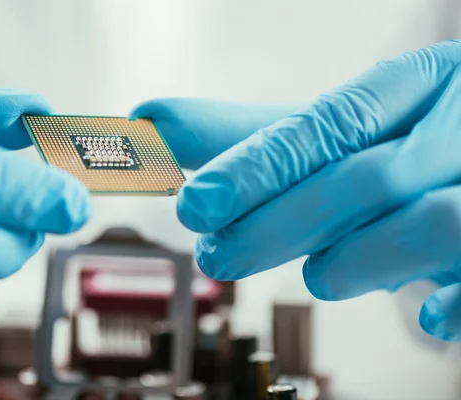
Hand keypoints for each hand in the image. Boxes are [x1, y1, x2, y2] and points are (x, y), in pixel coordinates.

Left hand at [135, 39, 460, 340]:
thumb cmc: (405, 145)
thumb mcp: (339, 134)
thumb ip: (253, 136)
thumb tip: (152, 123)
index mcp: (416, 84)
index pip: (328, 123)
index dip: (256, 166)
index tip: (193, 204)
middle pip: (368, 177)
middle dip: (282, 222)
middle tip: (218, 256)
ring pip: (433, 223)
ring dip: (359, 259)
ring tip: (316, 277)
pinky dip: (458, 299)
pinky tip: (429, 319)